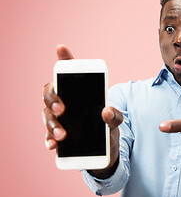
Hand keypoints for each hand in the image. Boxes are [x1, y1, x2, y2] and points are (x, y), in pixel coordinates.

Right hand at [42, 45, 122, 176]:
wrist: (107, 148)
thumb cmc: (108, 125)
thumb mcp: (116, 120)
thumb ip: (115, 116)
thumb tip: (107, 111)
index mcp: (78, 93)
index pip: (69, 73)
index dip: (64, 59)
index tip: (62, 48)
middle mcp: (65, 102)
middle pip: (50, 94)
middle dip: (54, 100)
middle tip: (63, 109)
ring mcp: (59, 119)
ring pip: (47, 116)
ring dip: (52, 124)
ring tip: (62, 135)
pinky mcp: (58, 137)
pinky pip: (48, 137)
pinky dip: (49, 141)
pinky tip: (53, 145)